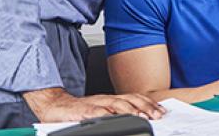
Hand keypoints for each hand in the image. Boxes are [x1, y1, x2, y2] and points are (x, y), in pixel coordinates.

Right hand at [23, 88, 165, 122]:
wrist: (56, 106)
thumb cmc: (79, 111)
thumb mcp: (102, 110)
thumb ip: (117, 113)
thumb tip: (138, 118)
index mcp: (112, 99)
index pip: (135, 98)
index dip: (150, 104)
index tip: (162, 111)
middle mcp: (106, 99)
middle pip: (130, 100)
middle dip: (146, 107)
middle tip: (158, 115)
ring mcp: (96, 104)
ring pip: (117, 104)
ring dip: (132, 110)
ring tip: (143, 117)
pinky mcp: (84, 111)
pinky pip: (97, 113)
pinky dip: (108, 115)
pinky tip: (116, 119)